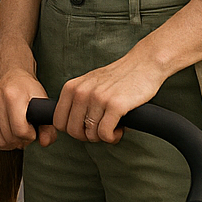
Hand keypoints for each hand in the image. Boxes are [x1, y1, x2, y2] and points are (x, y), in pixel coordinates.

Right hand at [0, 48, 53, 150]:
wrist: (9, 73)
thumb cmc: (26, 87)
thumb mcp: (42, 102)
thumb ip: (48, 125)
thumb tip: (45, 142)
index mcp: (12, 95)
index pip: (20, 130)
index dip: (31, 136)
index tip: (33, 130)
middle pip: (9, 138)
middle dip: (21, 141)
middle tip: (26, 133)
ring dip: (10, 143)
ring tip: (16, 133)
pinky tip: (6, 134)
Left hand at [52, 49, 167, 144]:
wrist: (143, 64)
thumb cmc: (117, 78)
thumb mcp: (88, 84)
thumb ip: (76, 100)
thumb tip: (71, 127)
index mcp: (71, 88)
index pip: (58, 122)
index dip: (73, 130)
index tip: (86, 128)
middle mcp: (81, 92)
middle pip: (73, 131)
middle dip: (88, 136)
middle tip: (101, 130)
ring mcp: (97, 98)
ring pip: (91, 135)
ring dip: (104, 136)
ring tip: (114, 125)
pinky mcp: (115, 105)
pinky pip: (105, 134)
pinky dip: (113, 137)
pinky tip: (120, 128)